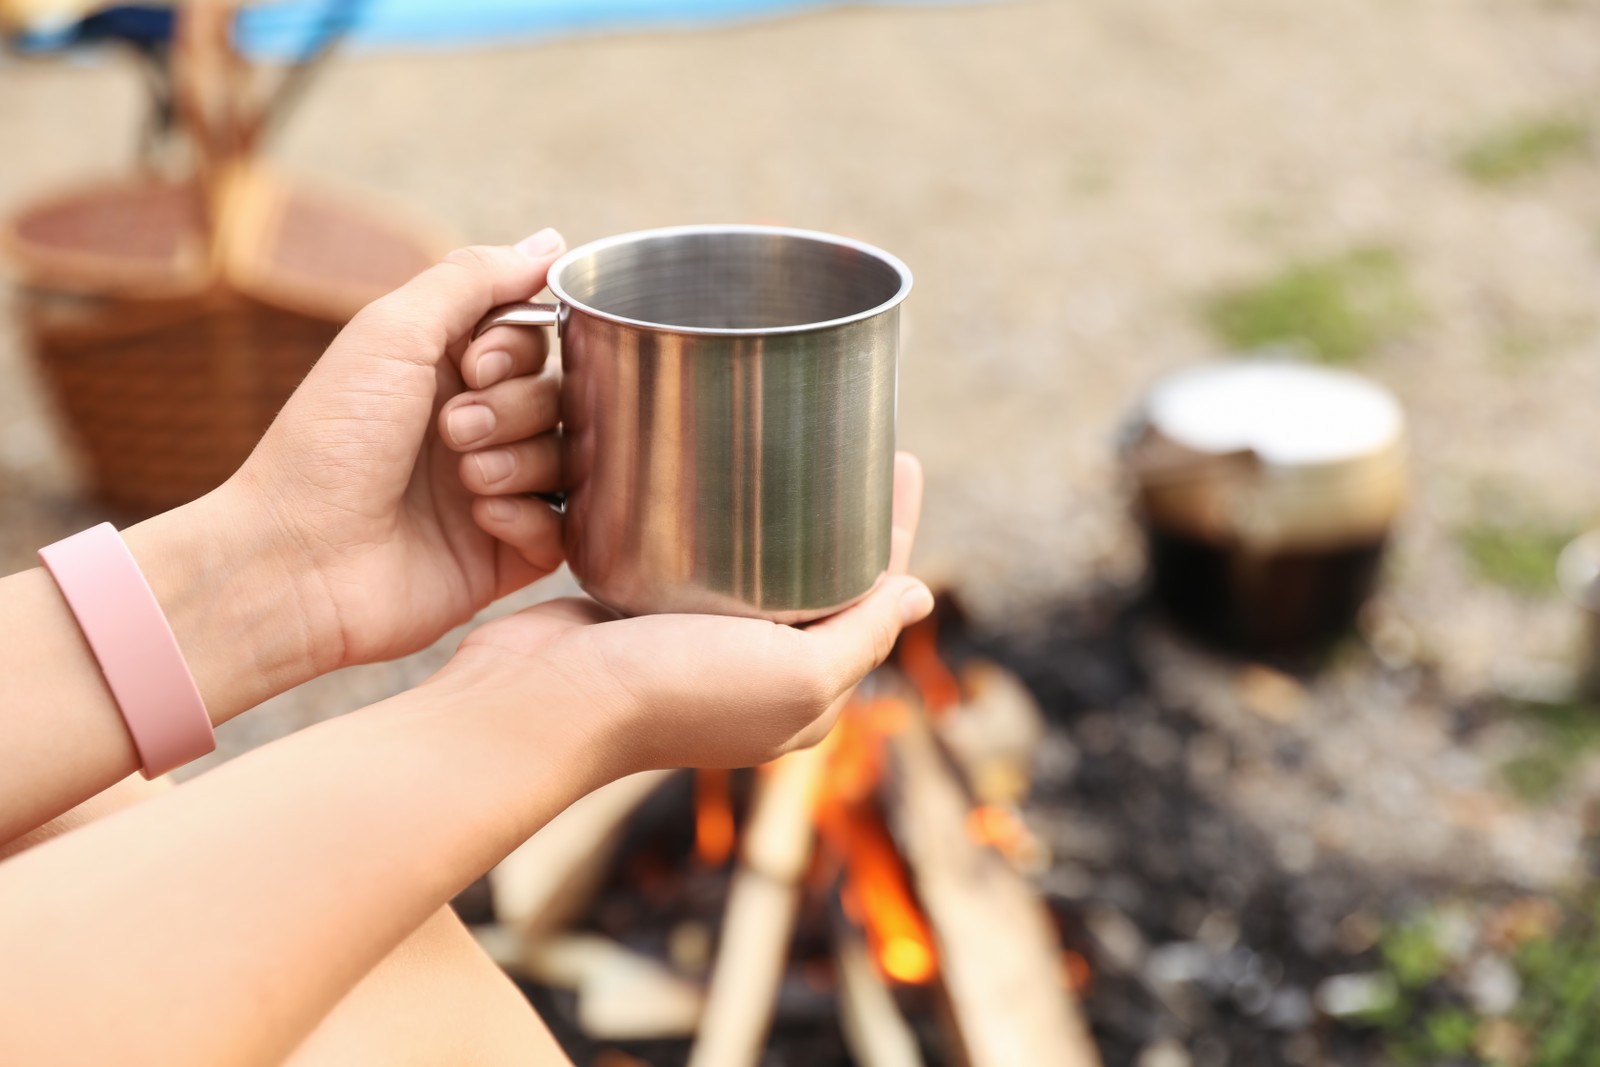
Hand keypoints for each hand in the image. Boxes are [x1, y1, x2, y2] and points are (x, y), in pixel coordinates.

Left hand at [227, 229, 570, 671]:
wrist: (298, 559)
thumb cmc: (330, 441)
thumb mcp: (392, 333)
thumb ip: (473, 279)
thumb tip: (552, 241)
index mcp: (444, 371)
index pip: (535, 339)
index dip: (520, 348)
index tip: (473, 365)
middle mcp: (476, 428)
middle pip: (559, 396)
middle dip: (514, 409)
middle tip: (451, 432)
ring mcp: (494, 493)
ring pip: (566, 459)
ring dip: (519, 461)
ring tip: (464, 480)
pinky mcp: (505, 556)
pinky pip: (562, 528)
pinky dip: (528, 518)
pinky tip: (480, 520)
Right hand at [436, 454, 931, 772]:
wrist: (543, 702)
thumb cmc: (671, 694)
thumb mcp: (793, 676)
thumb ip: (861, 637)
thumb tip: (920, 595)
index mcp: (804, 694)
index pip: (871, 600)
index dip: (892, 531)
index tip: (901, 460)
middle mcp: (758, 672)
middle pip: (821, 579)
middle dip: (845, 515)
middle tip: (854, 439)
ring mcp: (700, 644)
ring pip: (762, 566)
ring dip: (786, 513)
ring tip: (798, 444)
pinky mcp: (645, 614)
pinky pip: (700, 562)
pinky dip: (720, 522)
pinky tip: (721, 474)